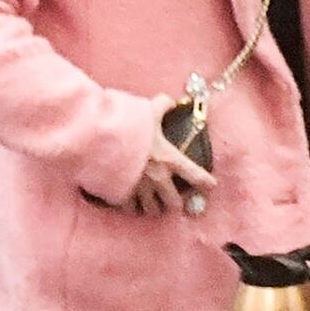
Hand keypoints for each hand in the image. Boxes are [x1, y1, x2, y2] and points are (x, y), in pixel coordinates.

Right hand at [124, 95, 216, 216]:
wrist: (99, 138)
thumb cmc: (128, 125)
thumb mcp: (148, 111)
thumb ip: (162, 105)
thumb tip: (172, 100)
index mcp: (170, 160)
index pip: (196, 176)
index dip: (206, 183)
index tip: (210, 186)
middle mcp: (158, 179)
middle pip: (174, 204)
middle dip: (173, 203)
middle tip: (170, 198)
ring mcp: (140, 189)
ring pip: (152, 210)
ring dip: (153, 207)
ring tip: (151, 202)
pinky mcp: (122, 196)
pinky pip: (131, 209)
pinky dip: (132, 206)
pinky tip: (131, 202)